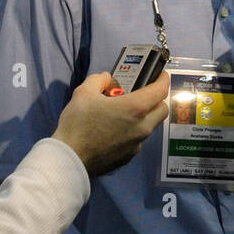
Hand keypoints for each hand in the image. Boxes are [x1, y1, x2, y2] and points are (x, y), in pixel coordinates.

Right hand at [53, 71, 169, 177]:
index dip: (163, 79)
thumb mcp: (84, 92)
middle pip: (162, 110)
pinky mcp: (129, 157)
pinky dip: (132, 132)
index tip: (161, 75)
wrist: (70, 159)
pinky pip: (137, 140)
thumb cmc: (78, 123)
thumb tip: (107, 79)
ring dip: (144, 116)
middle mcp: (142, 127)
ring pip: (150, 126)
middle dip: (157, 99)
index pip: (161, 90)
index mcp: (135, 108)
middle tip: (142, 93)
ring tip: (123, 113)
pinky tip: (115, 131)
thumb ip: (99, 80)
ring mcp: (137, 144)